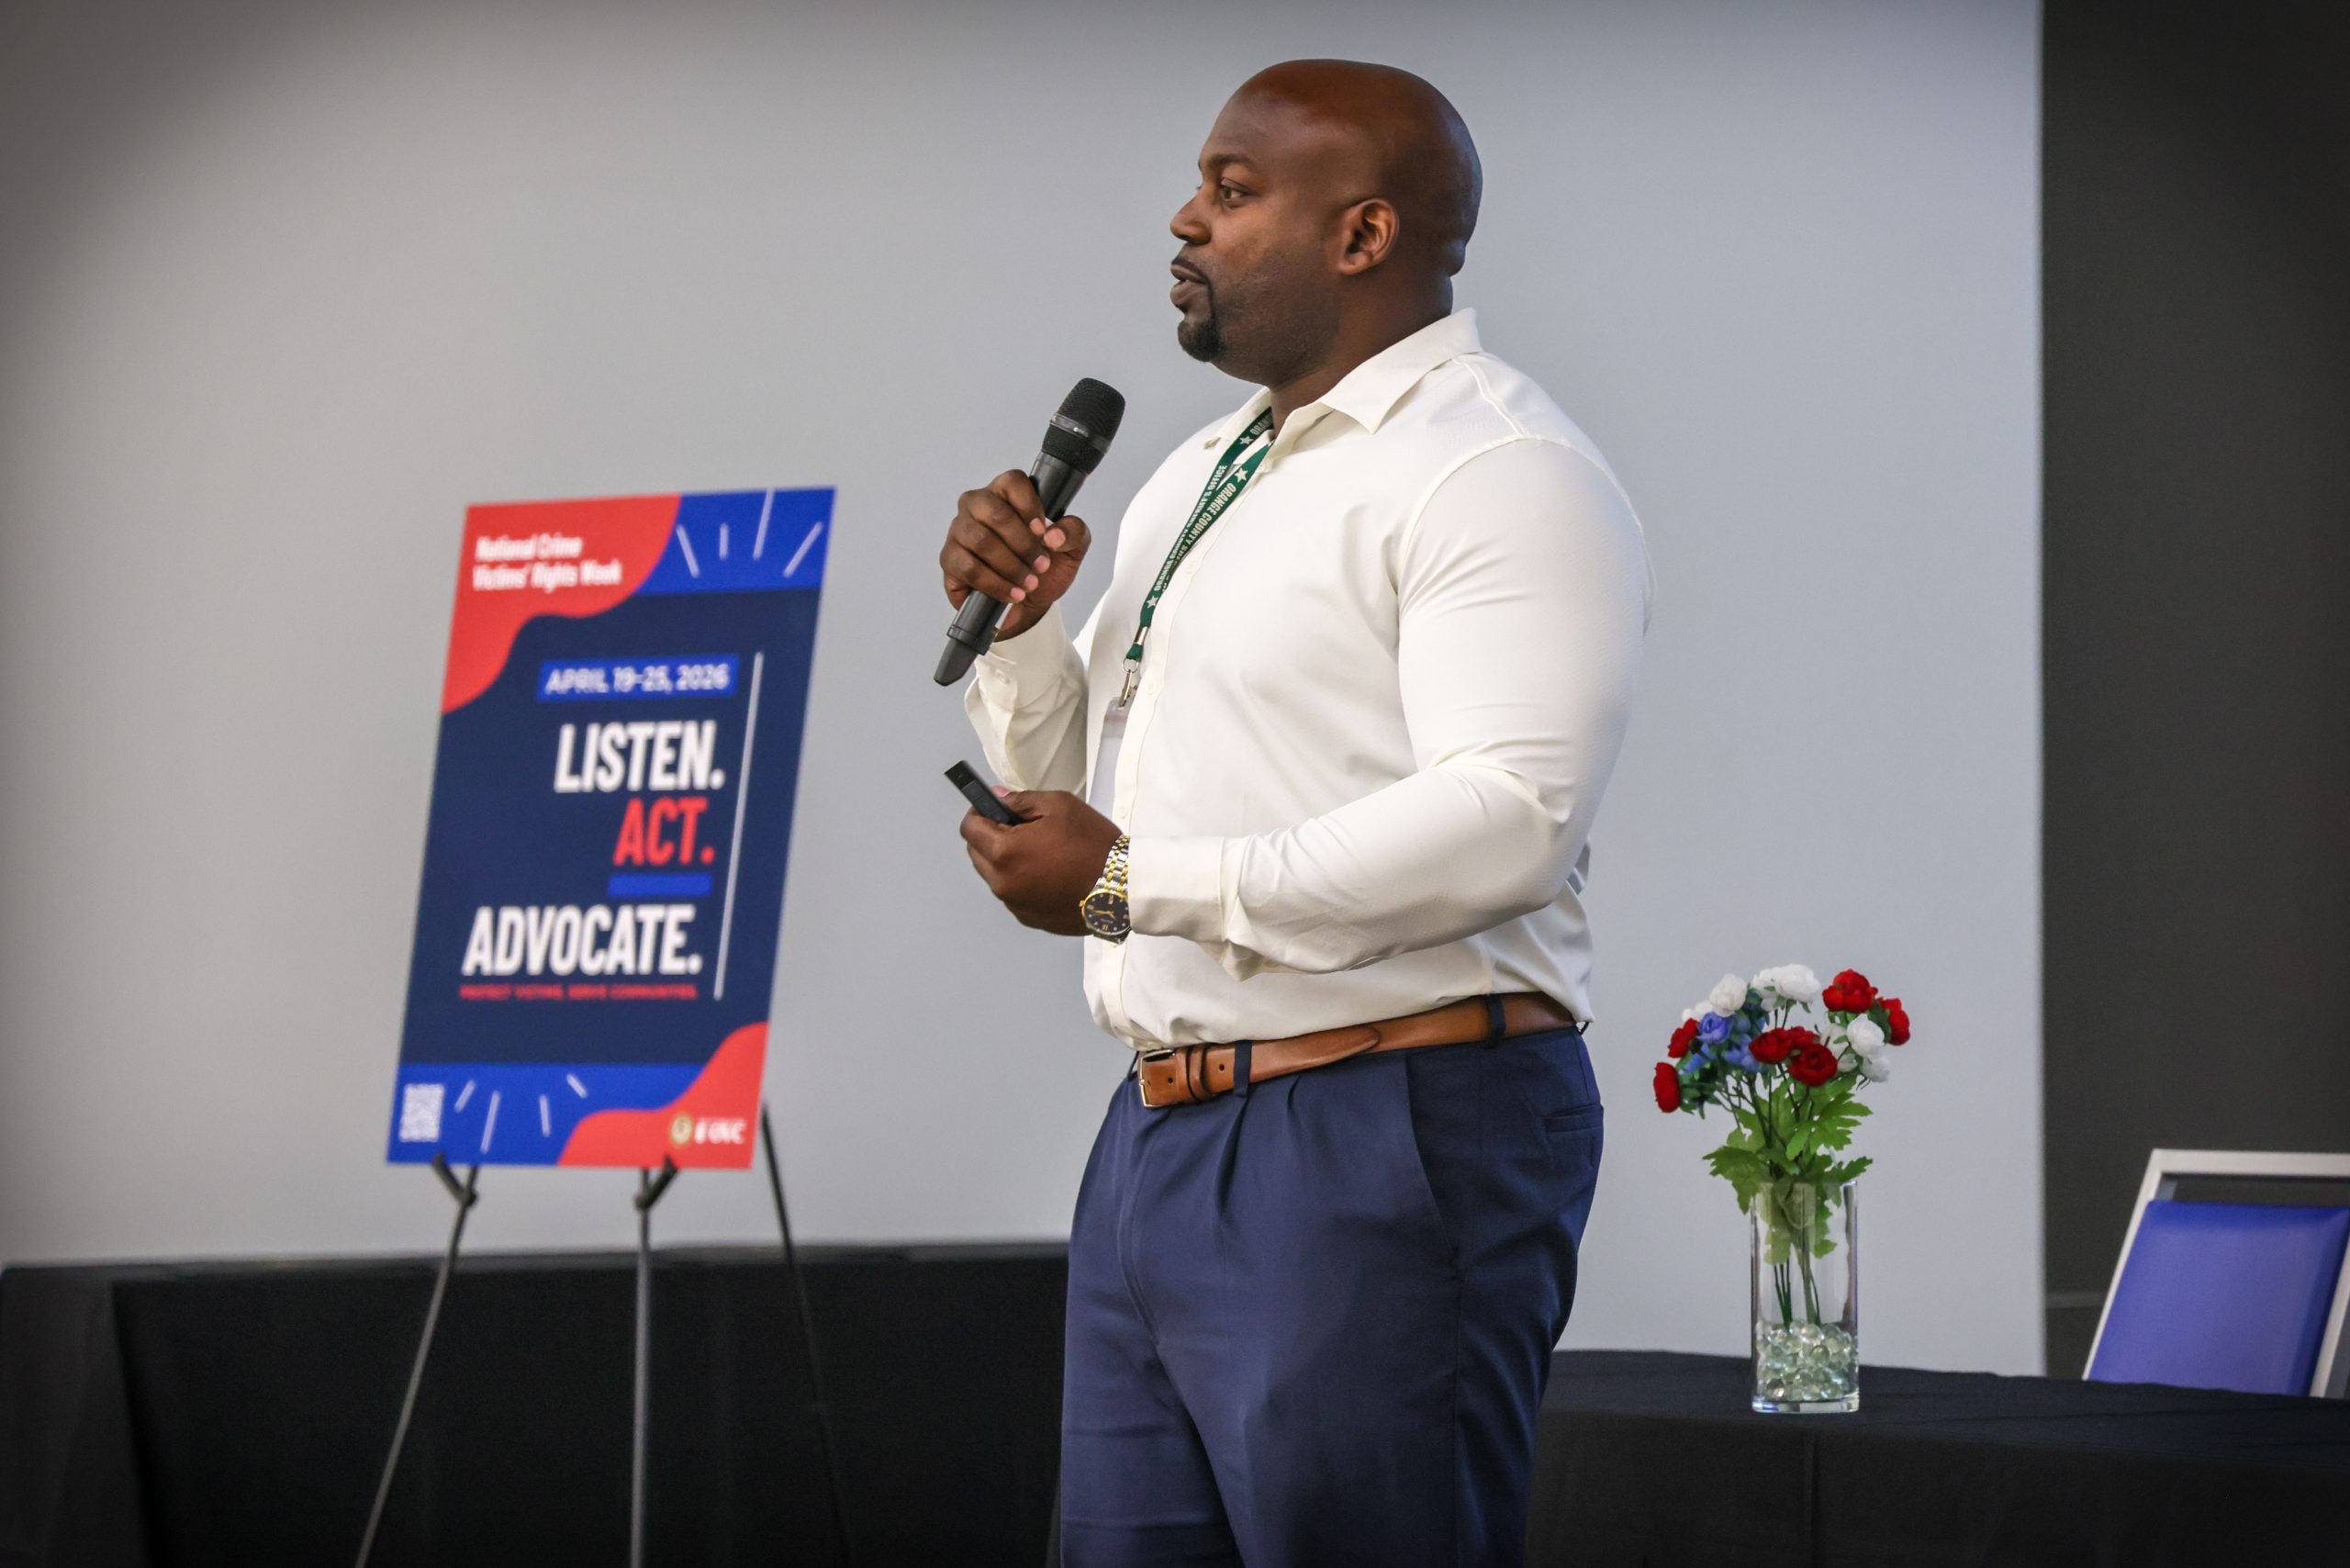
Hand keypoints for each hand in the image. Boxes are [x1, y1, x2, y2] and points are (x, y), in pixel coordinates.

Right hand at [940, 471, 1090, 641]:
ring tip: (1029, 583)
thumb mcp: (1071, 549)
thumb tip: (1055, 534)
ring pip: (981, 541)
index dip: (1030, 507)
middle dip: (1023, 544)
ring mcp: (959, 530)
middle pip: (995, 513)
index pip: (1013, 482)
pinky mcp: (950, 558)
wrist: (1029, 605)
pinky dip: (995, 583)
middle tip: (1041, 566)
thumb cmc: (1043, 568)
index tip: (1043, 533)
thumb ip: (1074, 532)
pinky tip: (1012, 593)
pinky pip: (968, 567)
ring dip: (1011, 566)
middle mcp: (977, 505)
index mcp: (1006, 493)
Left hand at [960, 789, 1122, 934]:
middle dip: (990, 837)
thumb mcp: (1059, 806)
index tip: (991, 808)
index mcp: (1004, 852)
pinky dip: (1023, 882)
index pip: (969, 828)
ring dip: (1007, 861)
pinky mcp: (1029, 919)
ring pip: (995, 876)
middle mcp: (1002, 883)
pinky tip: (1049, 875)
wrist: (1123, 889)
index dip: (978, 813)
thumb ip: (1021, 801)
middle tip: (1021, 828)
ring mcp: (1015, 905)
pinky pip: (1014, 895)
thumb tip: (997, 799)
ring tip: (1040, 853)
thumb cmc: (1092, 844)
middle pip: (977, 854)